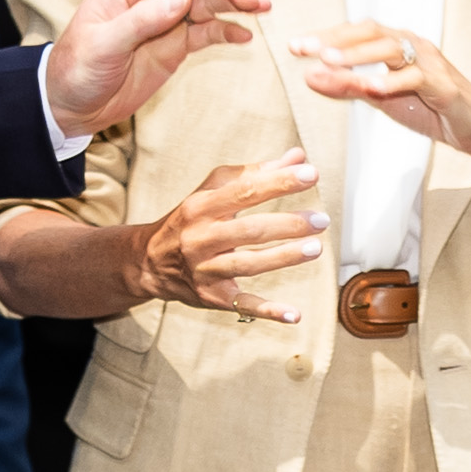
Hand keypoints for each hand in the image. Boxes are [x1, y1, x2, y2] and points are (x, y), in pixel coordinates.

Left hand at [43, 0, 269, 137]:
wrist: (72, 105)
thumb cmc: (77, 69)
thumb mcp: (103, 45)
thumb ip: (142, 20)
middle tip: (252, 0)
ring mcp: (167, 18)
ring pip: (208, 0)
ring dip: (236, 2)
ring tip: (262, 8)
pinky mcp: (176, 43)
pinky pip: (207, 30)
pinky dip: (228, 30)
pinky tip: (245, 36)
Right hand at [131, 148, 324, 322]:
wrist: (149, 261)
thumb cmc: (190, 220)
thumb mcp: (212, 191)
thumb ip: (254, 173)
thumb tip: (297, 157)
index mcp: (201, 206)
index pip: (245, 191)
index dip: (279, 182)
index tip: (312, 174)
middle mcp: (201, 238)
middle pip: (249, 230)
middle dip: (287, 224)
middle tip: (321, 219)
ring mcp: (205, 269)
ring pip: (248, 265)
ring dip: (283, 258)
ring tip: (315, 249)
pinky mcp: (211, 296)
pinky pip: (242, 304)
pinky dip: (268, 311)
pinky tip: (294, 314)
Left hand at [292, 22, 470, 191]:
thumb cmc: (428, 108)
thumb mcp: (380, 98)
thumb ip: (347, 86)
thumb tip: (308, 76)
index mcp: (396, 44)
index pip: (356, 31)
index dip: (326, 36)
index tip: (296, 46)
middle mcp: (413, 45)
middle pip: (371, 33)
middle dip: (335, 40)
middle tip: (306, 49)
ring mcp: (430, 62)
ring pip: (390, 50)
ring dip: (358, 55)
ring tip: (330, 62)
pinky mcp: (443, 84)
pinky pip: (415, 77)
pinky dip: (391, 81)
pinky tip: (369, 87)